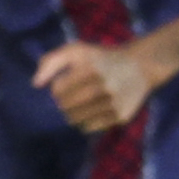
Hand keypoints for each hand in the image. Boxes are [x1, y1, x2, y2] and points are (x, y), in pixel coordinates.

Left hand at [35, 41, 156, 134]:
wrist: (142, 66)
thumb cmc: (102, 58)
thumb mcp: (77, 50)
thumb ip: (51, 61)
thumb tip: (36, 84)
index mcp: (90, 69)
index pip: (58, 90)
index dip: (59, 87)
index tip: (68, 82)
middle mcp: (103, 87)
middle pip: (65, 106)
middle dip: (64, 102)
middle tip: (75, 95)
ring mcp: (113, 104)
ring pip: (76, 119)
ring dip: (73, 113)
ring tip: (82, 104)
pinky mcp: (121, 116)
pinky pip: (90, 127)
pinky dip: (86, 122)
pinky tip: (92, 111)